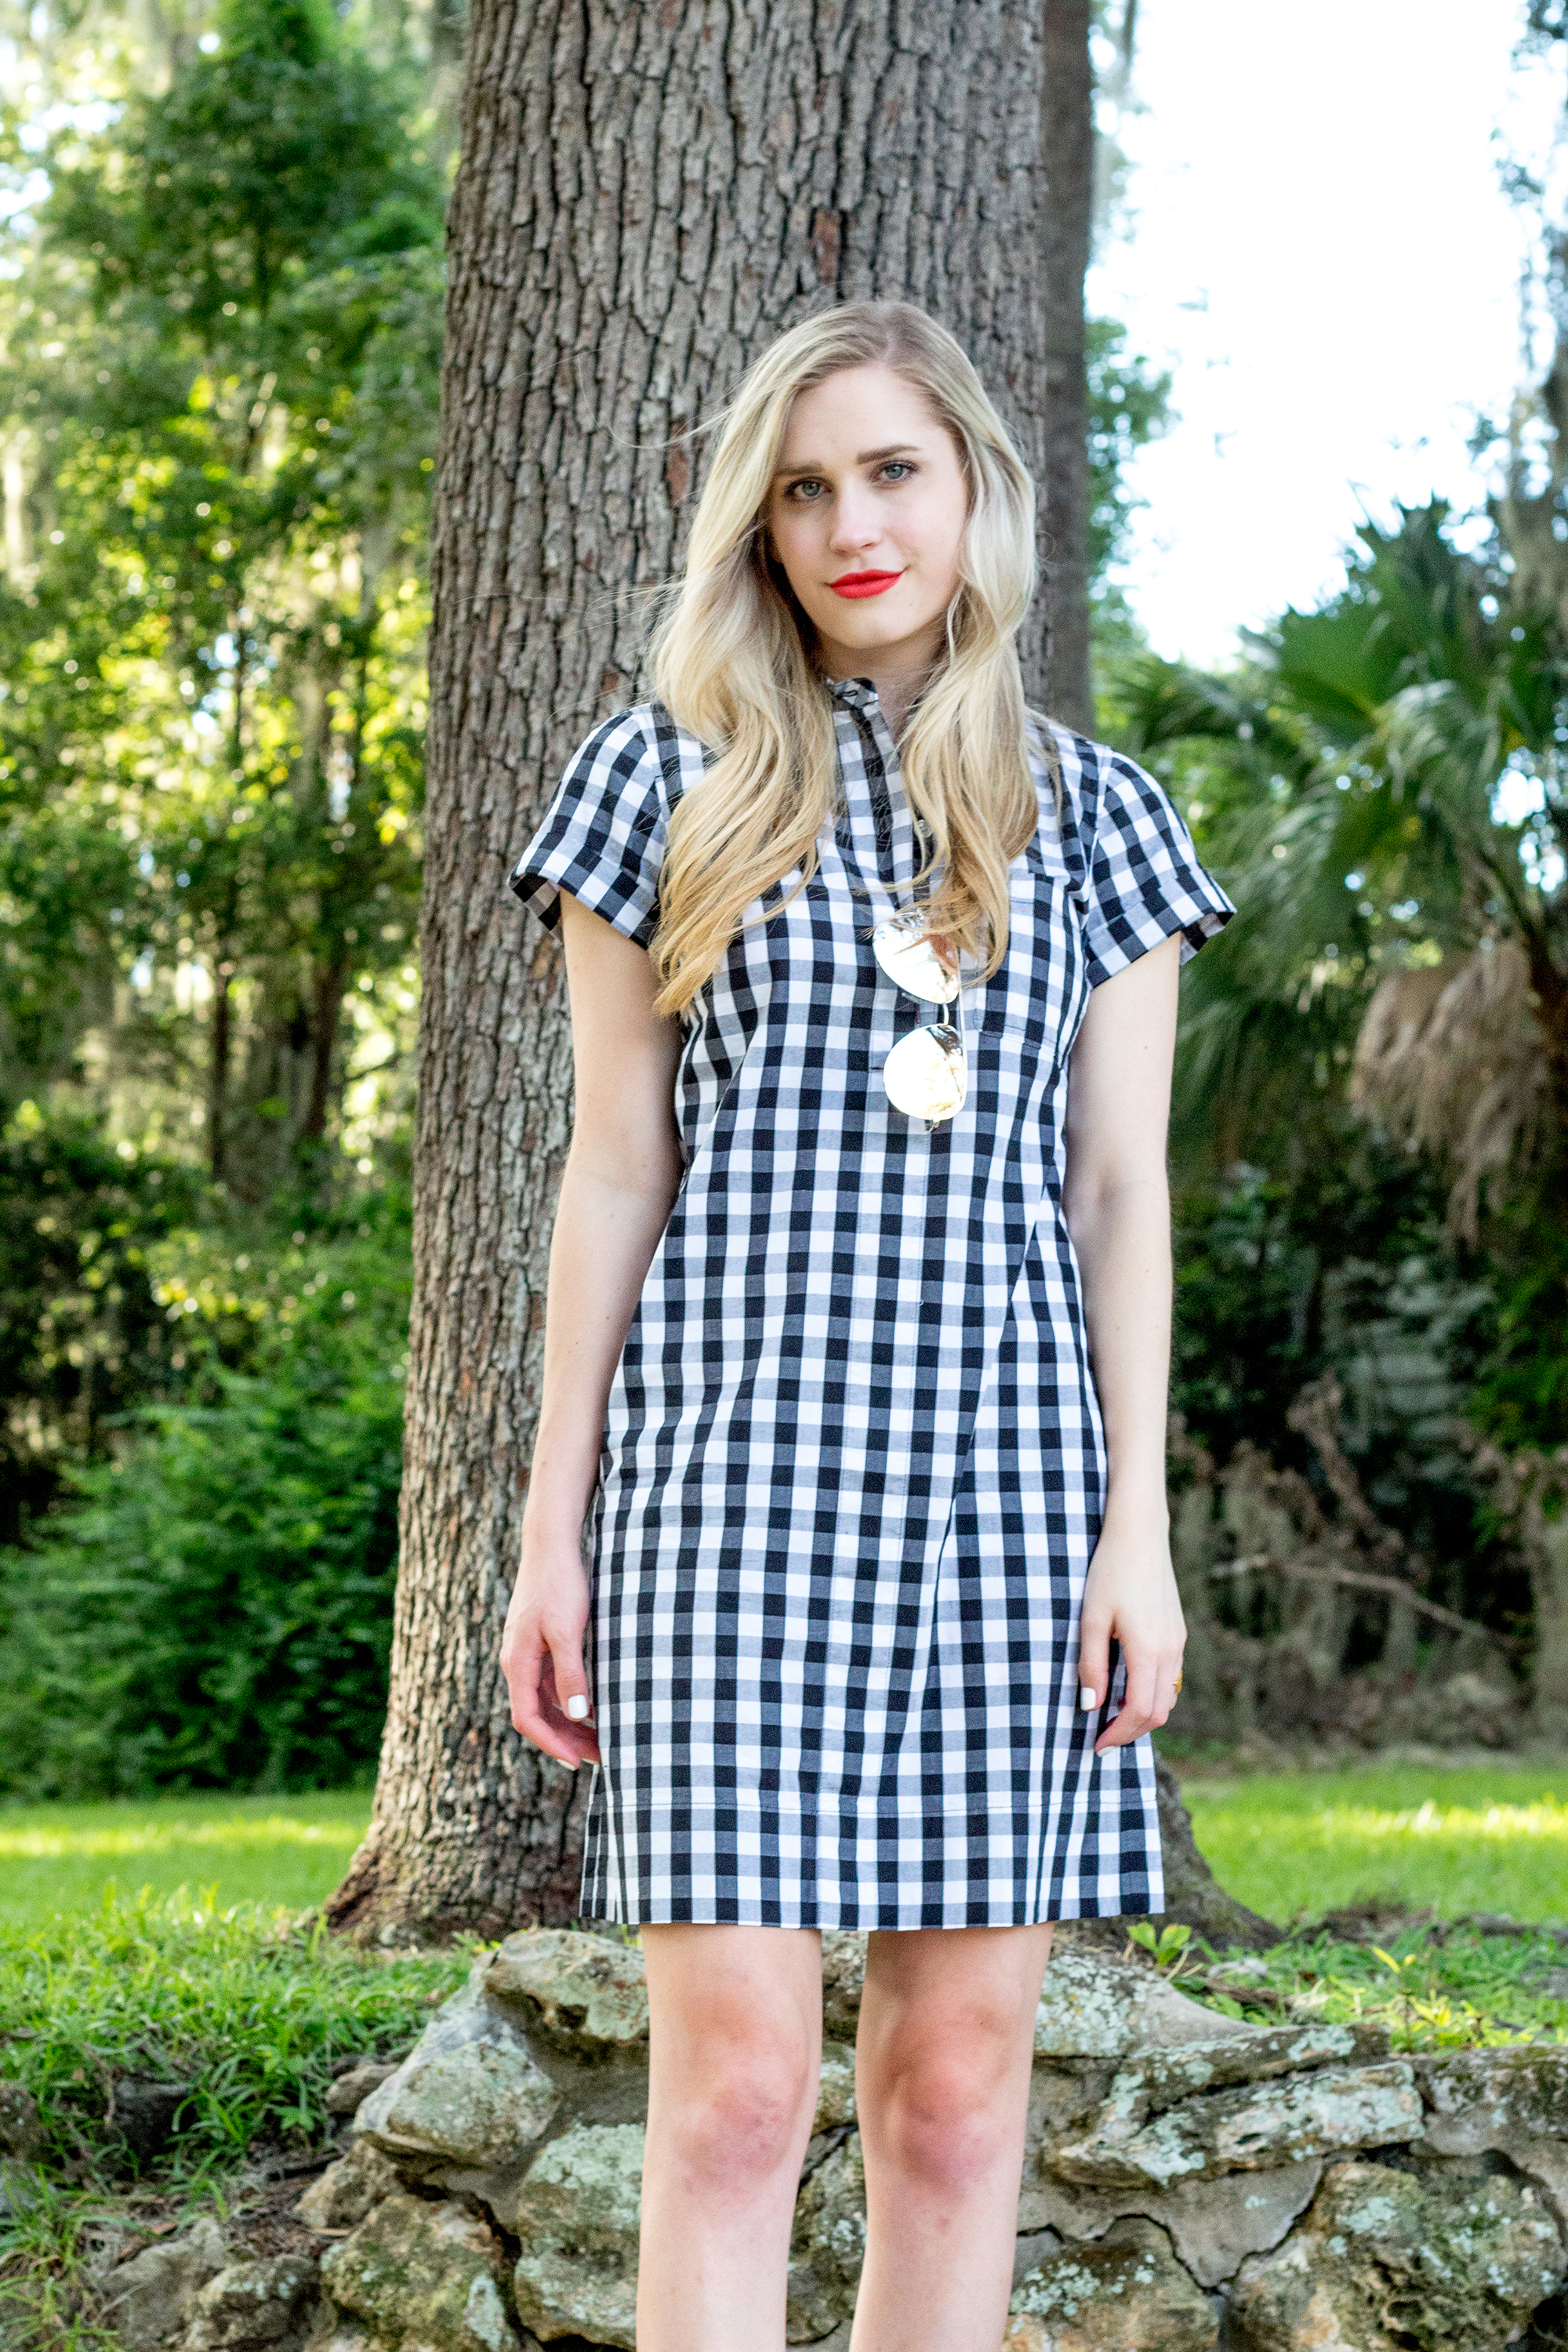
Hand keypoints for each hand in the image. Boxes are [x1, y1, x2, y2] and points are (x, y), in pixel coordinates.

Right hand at [500, 1536, 600, 1769]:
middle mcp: (517, 1663)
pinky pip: (551, 1684)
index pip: (528, 1719)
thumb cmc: (559, 1585)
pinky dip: (570, 1701)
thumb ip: (571, 1674)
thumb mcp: (567, 1631)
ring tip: (602, 1739)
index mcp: (518, 1663)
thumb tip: (576, 1716)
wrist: (551, 1546)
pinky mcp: (538, 1644)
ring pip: (545, 1701)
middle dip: (566, 1740)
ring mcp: (527, 1654)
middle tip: (602, 1757)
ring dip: (570, 1723)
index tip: (578, 1763)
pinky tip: (594, 1706)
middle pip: (537, 1715)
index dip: (551, 1745)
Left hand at [1077, 1511, 1185, 1753]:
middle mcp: (1170, 1651)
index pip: (1140, 1712)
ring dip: (1143, 1714)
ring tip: (1111, 1716)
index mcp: (1148, 1650)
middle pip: (1158, 1712)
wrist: (1140, 1534)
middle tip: (1101, 1738)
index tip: (1096, 1746)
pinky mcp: (1177, 1632)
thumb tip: (1089, 1706)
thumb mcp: (1091, 1619)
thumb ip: (1091, 1665)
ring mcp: (1178, 1641)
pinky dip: (1152, 1694)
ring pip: (1168, 1697)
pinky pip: (1170, 1677)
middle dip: (1131, 1731)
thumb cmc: (1110, 1572)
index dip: (1119, 1735)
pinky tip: (1127, 1688)